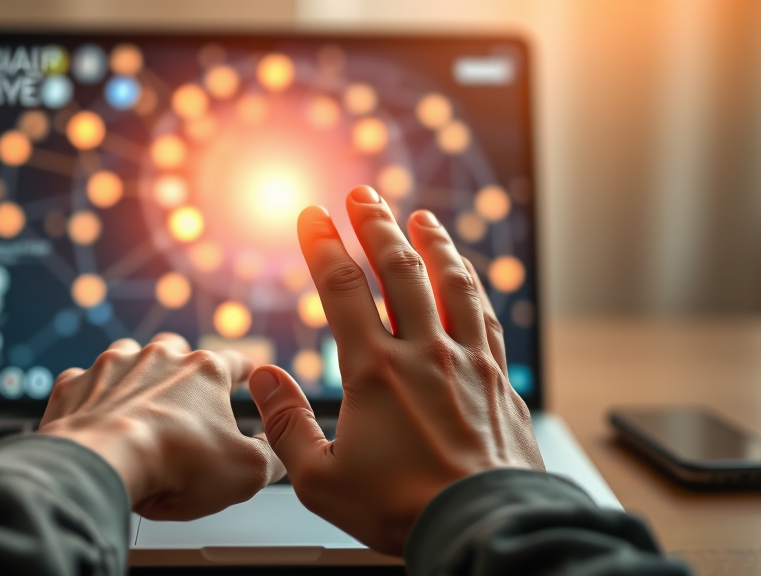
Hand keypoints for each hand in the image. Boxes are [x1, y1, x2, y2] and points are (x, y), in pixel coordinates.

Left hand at [40, 333, 284, 519]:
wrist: (103, 464)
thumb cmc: (175, 465)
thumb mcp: (246, 472)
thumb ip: (271, 457)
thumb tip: (281, 453)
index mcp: (205, 372)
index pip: (236, 361)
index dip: (247, 370)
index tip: (252, 373)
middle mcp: (159, 357)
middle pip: (178, 350)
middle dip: (185, 366)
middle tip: (188, 395)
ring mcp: (113, 366)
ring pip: (130, 354)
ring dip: (137, 373)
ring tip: (140, 401)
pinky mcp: (75, 384)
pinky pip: (85, 381)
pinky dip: (92, 396)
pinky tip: (95, 416)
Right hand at [248, 186, 543, 555]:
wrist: (483, 526)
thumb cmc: (402, 509)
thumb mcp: (321, 480)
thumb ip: (286, 425)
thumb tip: (262, 378)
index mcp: (374, 371)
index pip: (342, 288)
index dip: (322, 244)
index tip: (311, 215)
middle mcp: (423, 352)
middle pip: (398, 269)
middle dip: (375, 225)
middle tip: (362, 194)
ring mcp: (465, 360)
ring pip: (449, 282)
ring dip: (431, 243)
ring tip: (420, 217)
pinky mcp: (498, 378)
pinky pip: (483, 314)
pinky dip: (471, 284)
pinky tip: (466, 275)